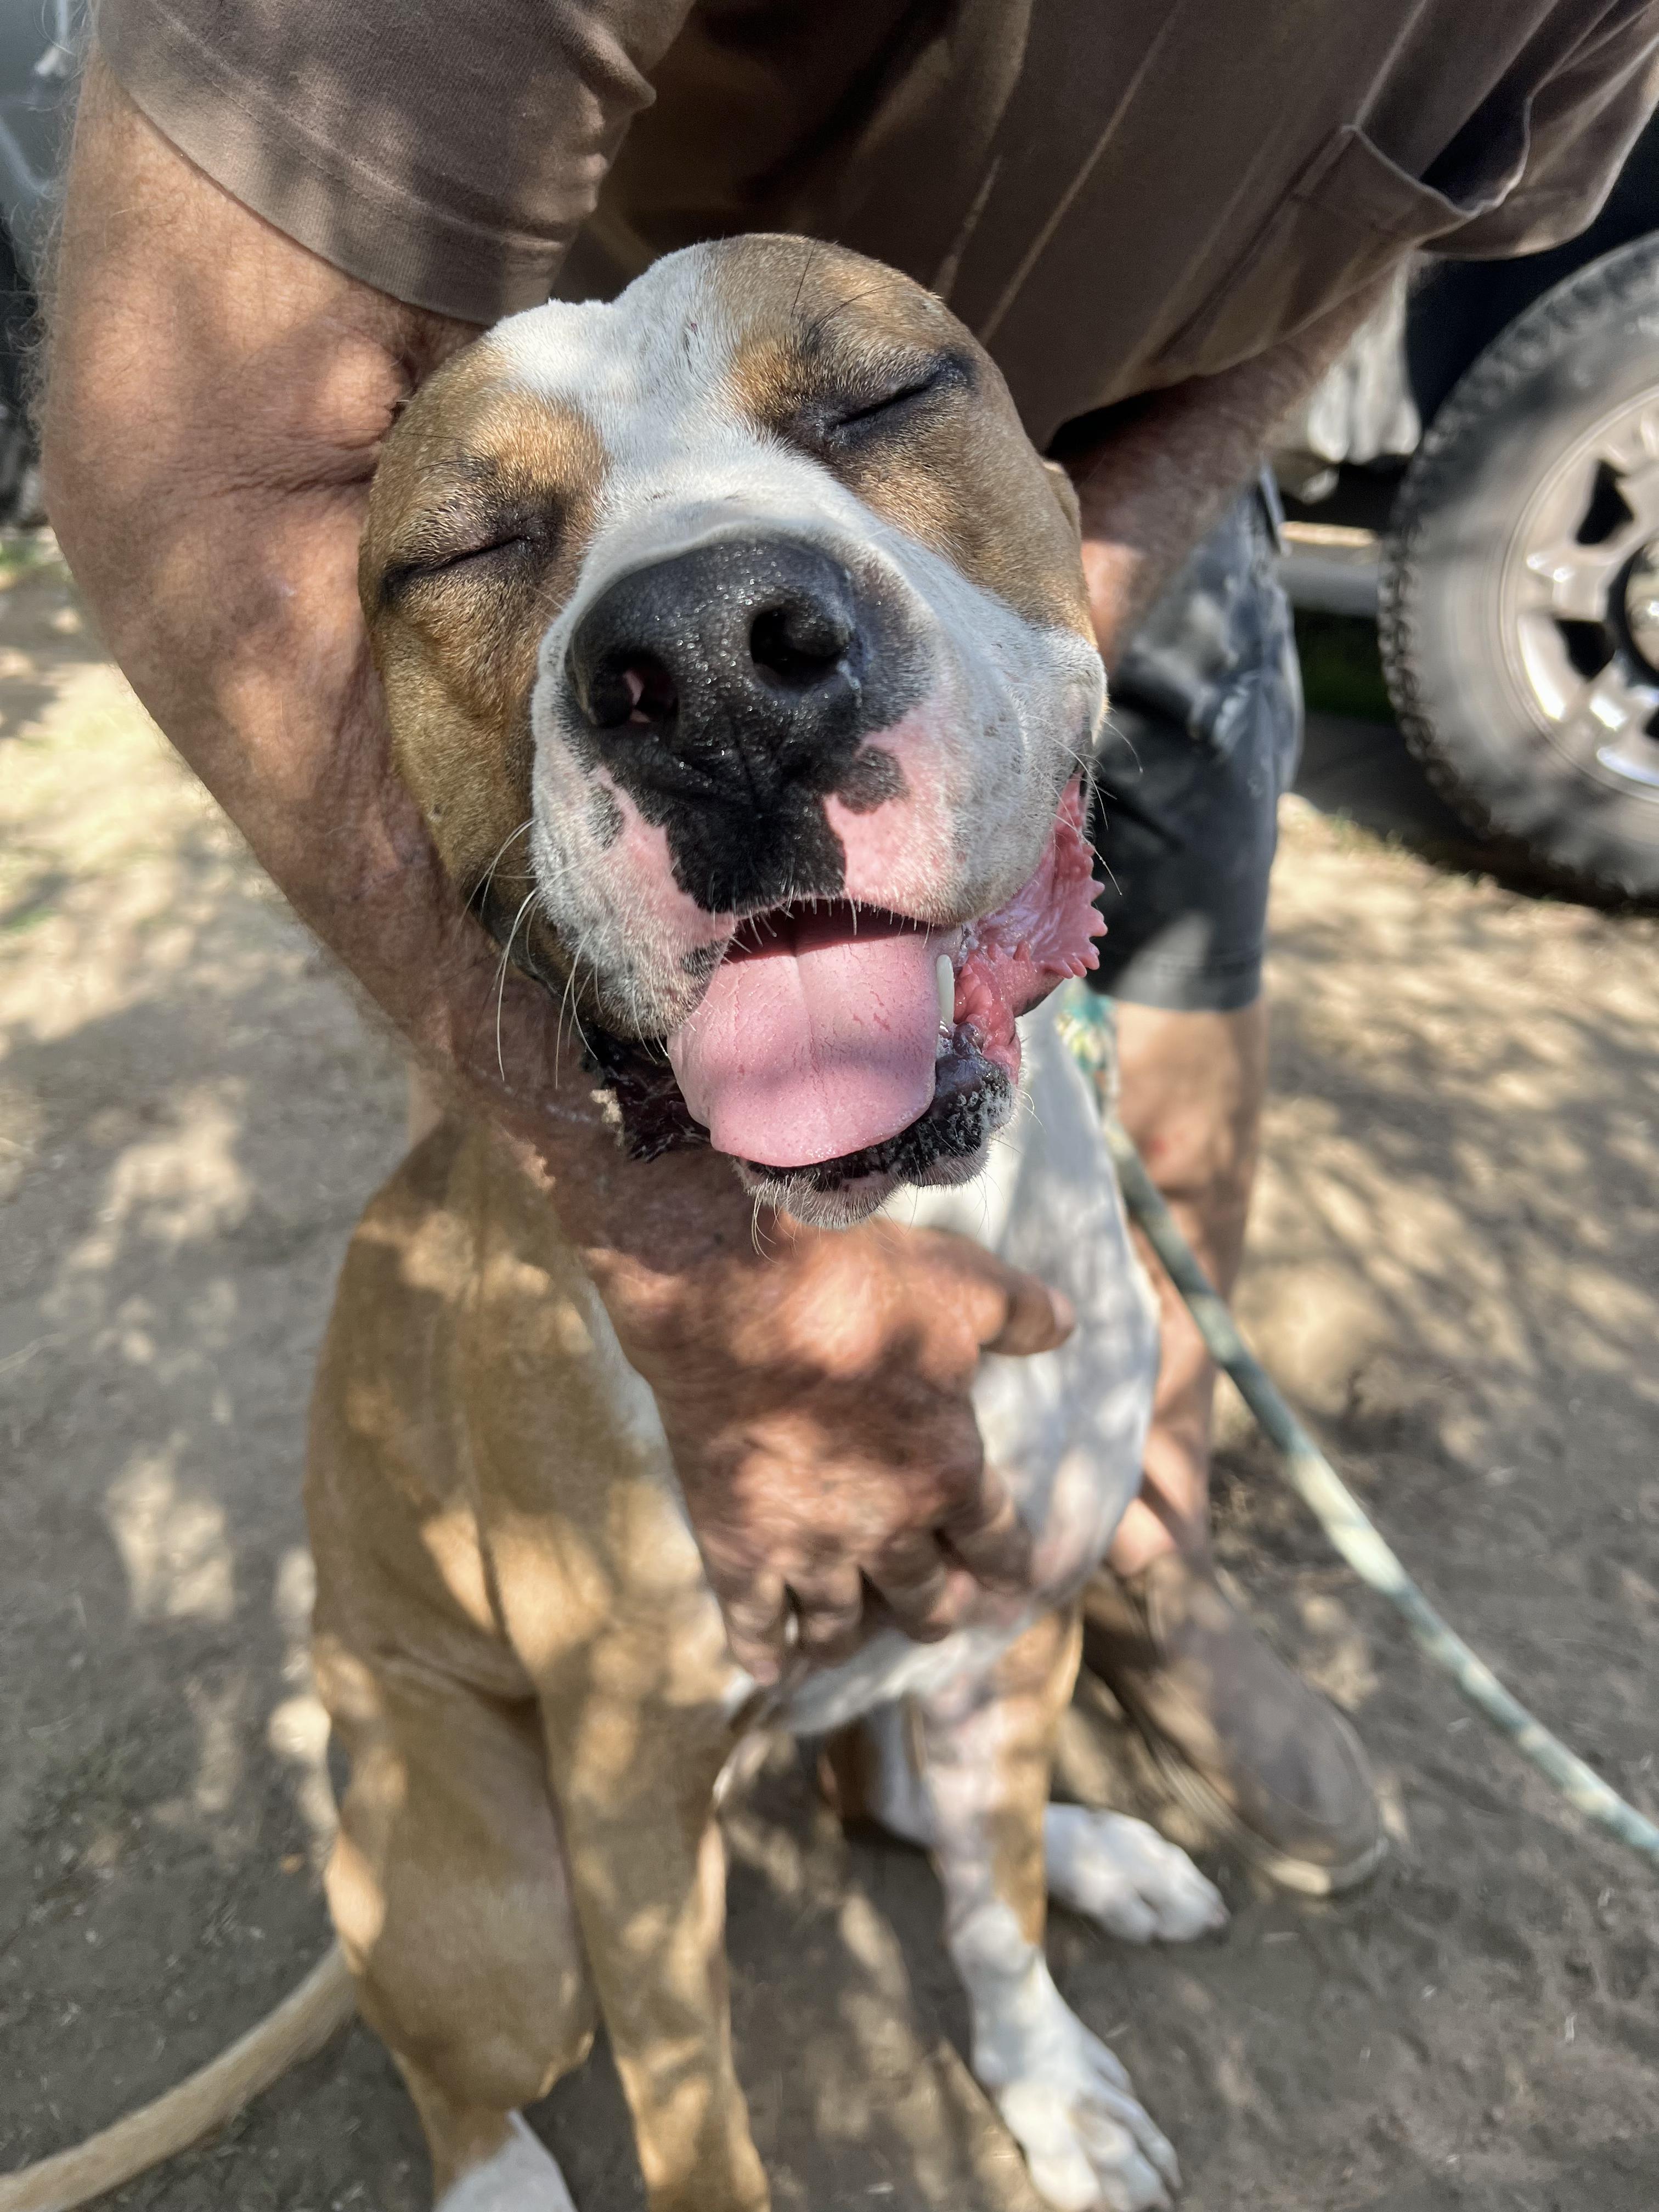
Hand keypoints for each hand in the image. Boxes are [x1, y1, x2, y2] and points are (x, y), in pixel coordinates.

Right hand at [596, 1212, 1073, 1679]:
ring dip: (852, 1636)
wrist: (736, 1288)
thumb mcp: (962, 1282)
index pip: (995, 1543)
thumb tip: (1069, 1323)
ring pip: (842, 1624)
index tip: (1009, 1581)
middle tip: (936, 1613)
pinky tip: (772, 1669)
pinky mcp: (739, 1545)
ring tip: (849, 1641)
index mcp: (951, 1472)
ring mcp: (810, 1546)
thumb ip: (1021, 1312)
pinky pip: (755, 1623)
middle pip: (926, 1599)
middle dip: (936, 1609)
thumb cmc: (858, 1282)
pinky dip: (766, 1652)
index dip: (1005, 1565)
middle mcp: (888, 1528)